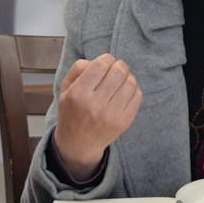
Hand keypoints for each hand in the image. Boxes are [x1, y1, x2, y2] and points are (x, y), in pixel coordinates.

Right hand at [53, 54, 142, 180]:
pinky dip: (133, 89)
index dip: (106, 58)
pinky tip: (124, 92)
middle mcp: (95, 105)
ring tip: (119, 81)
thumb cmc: (72, 111)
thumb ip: (78, 69)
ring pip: (131, 83)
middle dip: (119, 65)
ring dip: (127, 77)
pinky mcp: (124, 122)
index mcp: (78, 94)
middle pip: (119, 71)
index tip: (105, 62)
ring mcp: (112, 115)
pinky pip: (137, 96)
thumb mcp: (65, 89)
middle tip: (114, 70)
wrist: (79, 144)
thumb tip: (97, 60)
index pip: (101, 65)